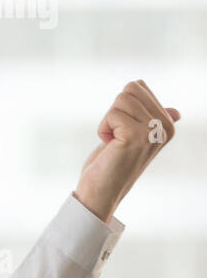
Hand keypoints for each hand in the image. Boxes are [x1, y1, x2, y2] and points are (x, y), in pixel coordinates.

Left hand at [73, 79, 179, 223]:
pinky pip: (111, 114)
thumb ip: (153, 120)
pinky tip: (110, 146)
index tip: (123, 131)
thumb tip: (175, 112)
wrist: (101, 190)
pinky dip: (103, 129)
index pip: (138, 86)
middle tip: (116, 136)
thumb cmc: (113, 162)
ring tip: (114, 142)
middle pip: (130, 89)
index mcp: (169, 123)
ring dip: (108, 121)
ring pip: (121, 99)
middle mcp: (166, 126)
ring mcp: (153, 131)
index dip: (121, 107)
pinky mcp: (136, 135)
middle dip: (115, 111)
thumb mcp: (135, 137)